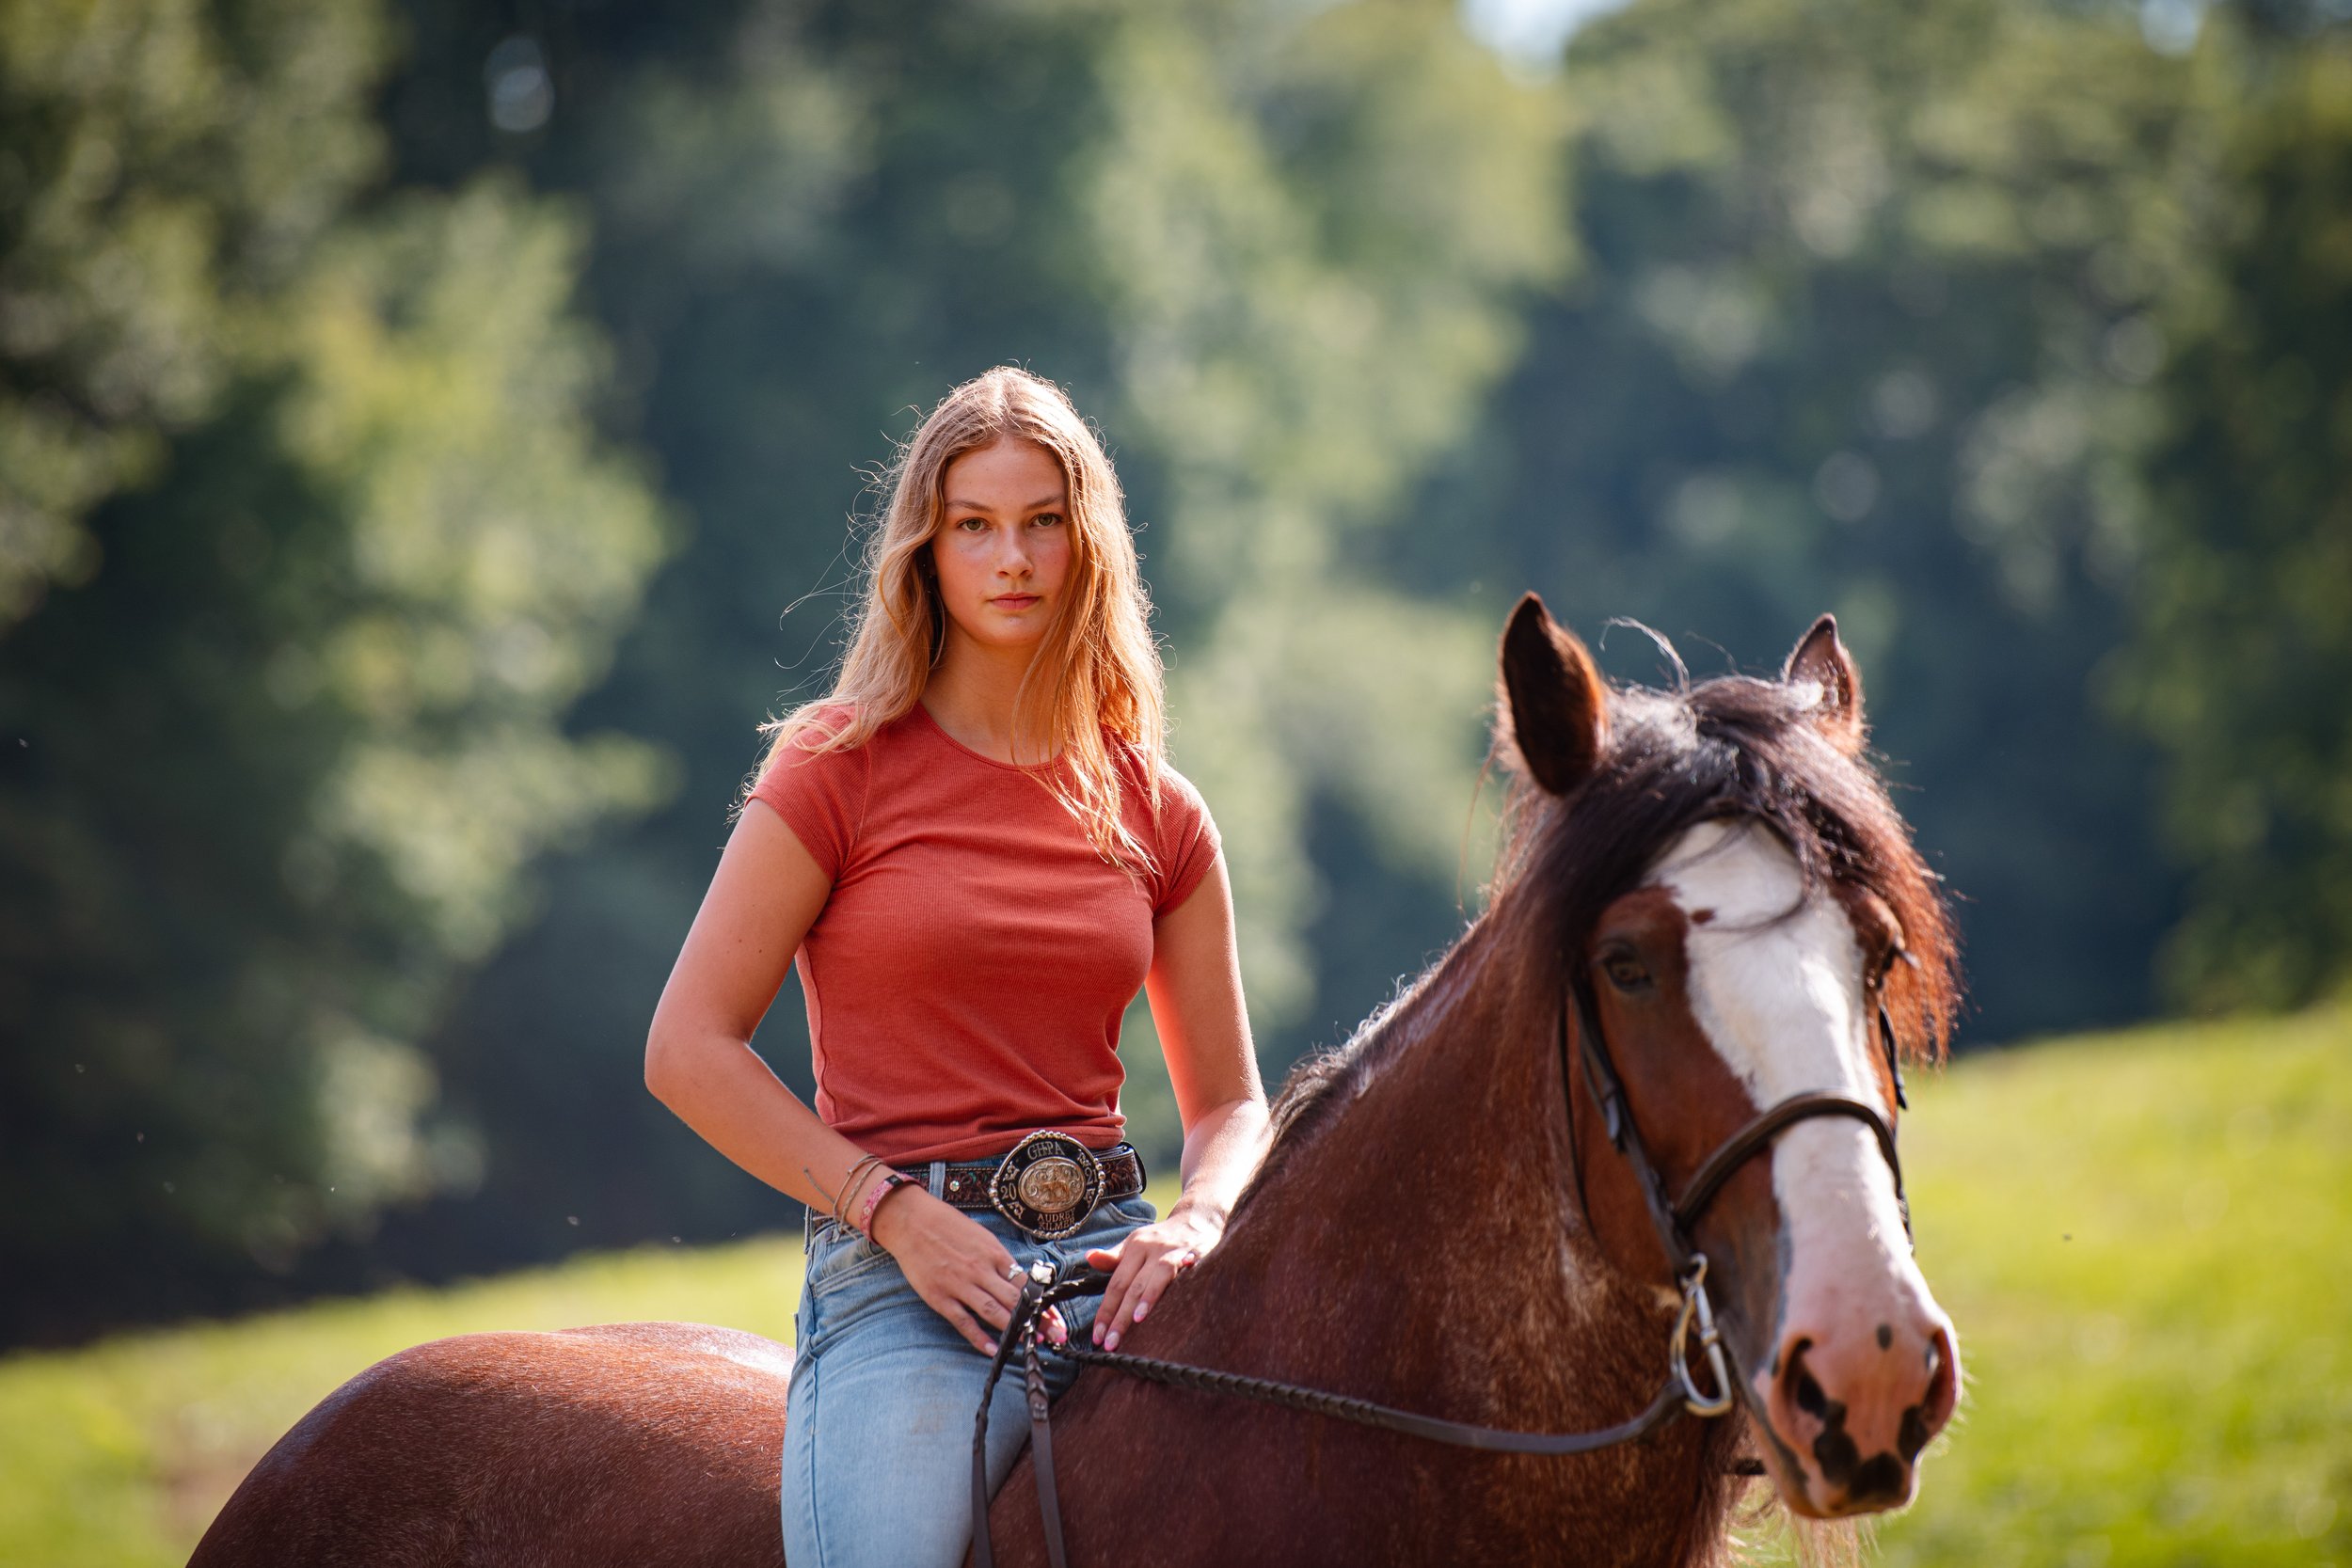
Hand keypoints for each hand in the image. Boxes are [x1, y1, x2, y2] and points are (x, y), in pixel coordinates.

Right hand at [868, 1188, 1064, 1354]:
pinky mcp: (940, 1297)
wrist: (911, 1221)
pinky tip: (993, 1350)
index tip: (1056, 1318)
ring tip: (1030, 1343)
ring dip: (1014, 1330)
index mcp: (993, 1253)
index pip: (1025, 1283)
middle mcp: (980, 1270)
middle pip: (1015, 1300)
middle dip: (1036, 1320)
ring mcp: (959, 1285)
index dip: (1043, 1303)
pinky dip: (979, 1338)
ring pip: (993, 1313)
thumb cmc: (947, 1225)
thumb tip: (1018, 1278)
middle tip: (1053, 1336)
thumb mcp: (981, 1235)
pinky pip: (963, 1322)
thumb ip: (998, 1258)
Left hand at [1084, 1209, 1219, 1351]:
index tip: (1097, 1336)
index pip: (1115, 1284)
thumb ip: (1114, 1257)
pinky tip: (1171, 1302)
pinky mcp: (1193, 1254)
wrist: (1197, 1219)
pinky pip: (1179, 1273)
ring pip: (1153, 1278)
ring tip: (1135, 1323)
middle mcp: (1150, 1247)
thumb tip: (1089, 1258)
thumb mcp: (1135, 1242)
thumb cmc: (1161, 1238)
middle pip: (1130, 1286)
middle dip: (1119, 1317)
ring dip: (1144, 1300)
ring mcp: (1171, 1251)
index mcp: (1134, 1247)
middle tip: (1110, 1343)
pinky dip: (1172, 1286)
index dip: (1105, 1311)